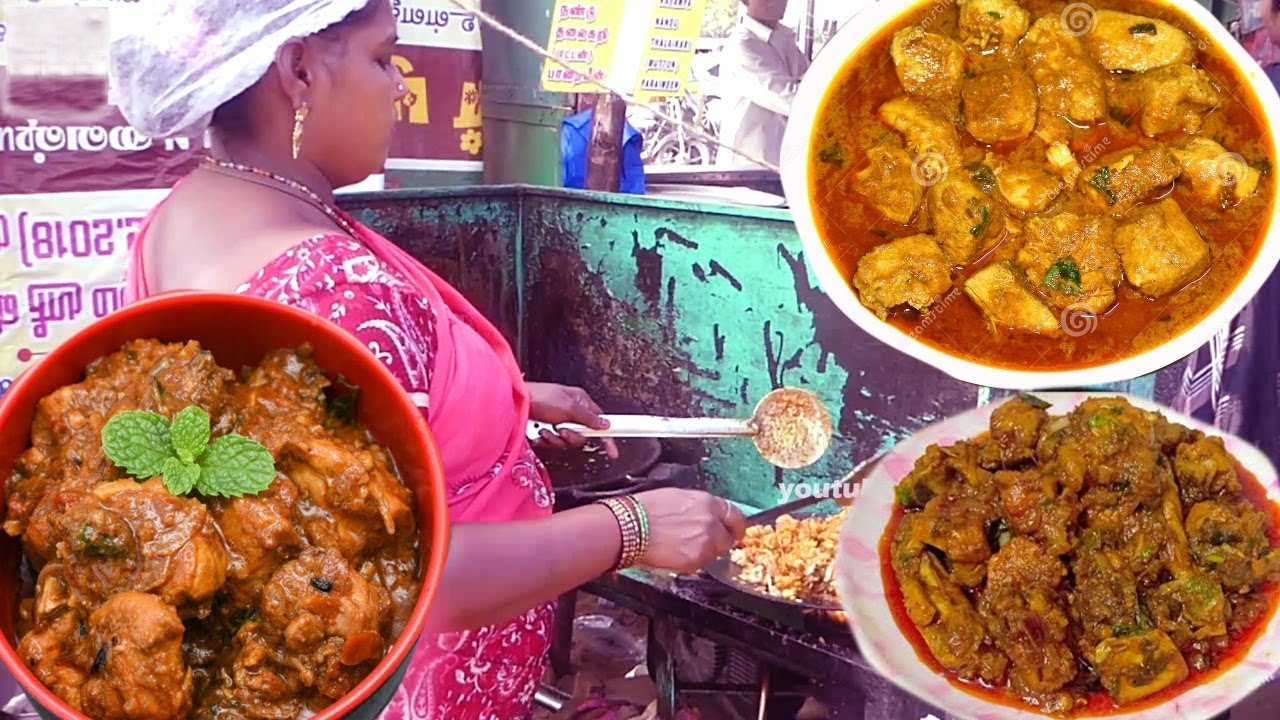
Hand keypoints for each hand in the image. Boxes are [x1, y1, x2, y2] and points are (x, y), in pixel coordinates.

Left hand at [527, 383, 617, 458]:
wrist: (513, 402)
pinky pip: (553, 442)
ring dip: (556, 439)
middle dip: (571, 437)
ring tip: (545, 431)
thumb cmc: (540, 398)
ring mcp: (558, 420)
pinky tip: (538, 434)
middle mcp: (571, 411)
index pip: (599, 421)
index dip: (606, 436)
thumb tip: (605, 424)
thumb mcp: (568, 407)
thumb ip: (588, 418)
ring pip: (567, 441)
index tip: (612, 452)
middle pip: (582, 435)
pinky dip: (546, 440)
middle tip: (562, 432)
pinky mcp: (546, 428)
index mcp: (580, 401)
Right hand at [630, 488, 746, 573]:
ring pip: (716, 552)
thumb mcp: (677, 497)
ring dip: (706, 552)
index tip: (734, 531)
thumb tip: (707, 514)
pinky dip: (694, 561)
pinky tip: (677, 553)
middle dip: (720, 541)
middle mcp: (711, 522)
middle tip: (706, 544)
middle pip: (728, 538)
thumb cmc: (645, 509)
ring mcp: (705, 542)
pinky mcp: (696, 560)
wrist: (630, 527)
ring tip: (683, 547)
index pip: (735, 515)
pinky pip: (702, 563)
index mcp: (707, 502)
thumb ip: (699, 507)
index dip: (735, 526)